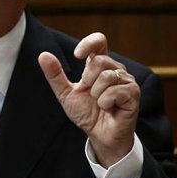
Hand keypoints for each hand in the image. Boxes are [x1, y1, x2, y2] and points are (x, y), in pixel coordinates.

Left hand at [38, 32, 138, 166]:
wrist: (99, 135)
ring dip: (97, 95)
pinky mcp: (133, 94)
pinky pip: (115, 91)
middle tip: (91, 95)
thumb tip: (43, 55)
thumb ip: (55, 75)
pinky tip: (108, 108)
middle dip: (88, 80)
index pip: (99, 42)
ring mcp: (126, 80)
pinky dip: (105, 102)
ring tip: (101, 104)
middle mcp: (116, 69)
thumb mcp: (66, 94)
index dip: (89, 43)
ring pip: (106, 76)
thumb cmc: (86, 113)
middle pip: (99, 60)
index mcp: (100, 65)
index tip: (77, 55)